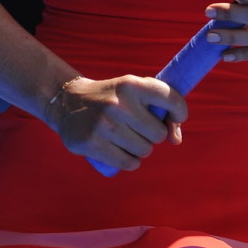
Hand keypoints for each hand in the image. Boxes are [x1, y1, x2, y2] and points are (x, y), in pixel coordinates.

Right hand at [48, 74, 186, 172]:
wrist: (68, 102)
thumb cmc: (112, 98)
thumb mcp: (133, 91)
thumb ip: (162, 109)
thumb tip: (176, 140)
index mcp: (131, 84)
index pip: (170, 99)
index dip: (179, 111)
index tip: (175, 117)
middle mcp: (118, 103)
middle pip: (158, 134)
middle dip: (153, 134)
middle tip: (138, 127)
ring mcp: (104, 125)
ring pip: (144, 150)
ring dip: (140, 148)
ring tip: (125, 137)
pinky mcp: (91, 144)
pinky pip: (129, 163)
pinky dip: (130, 161)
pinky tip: (121, 151)